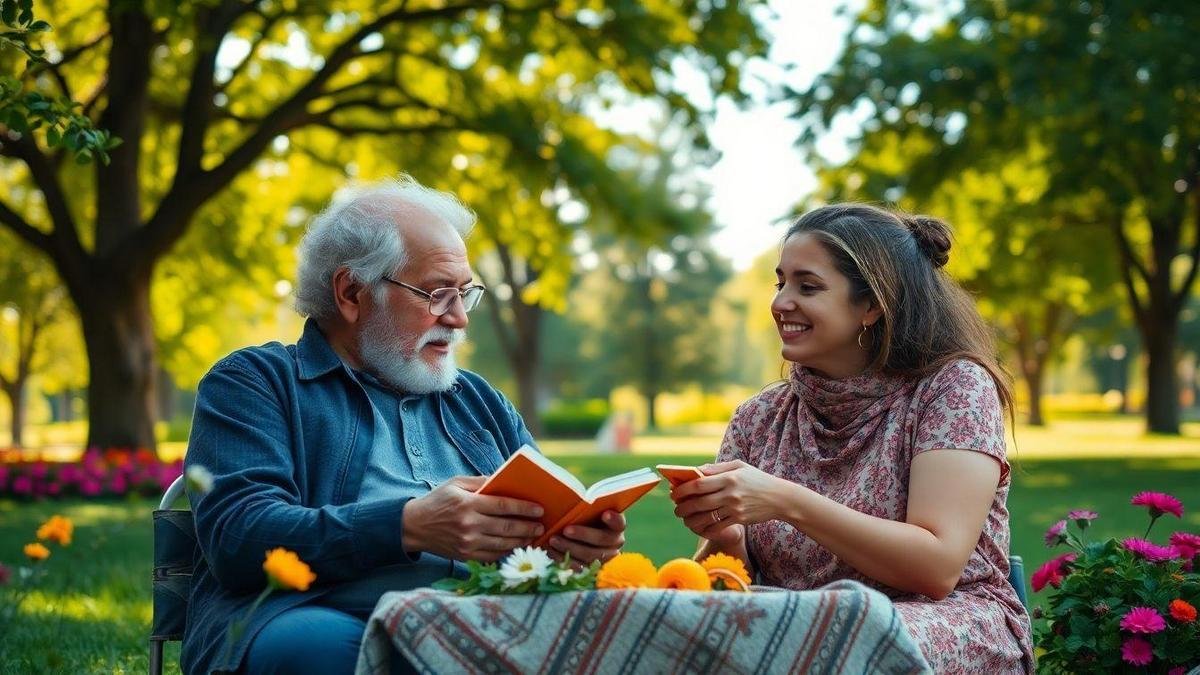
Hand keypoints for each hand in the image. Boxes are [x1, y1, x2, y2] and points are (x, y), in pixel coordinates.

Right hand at [402, 475, 544, 561]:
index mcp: (468, 504)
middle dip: (528, 526)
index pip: (503, 506)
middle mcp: (469, 525)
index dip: (524, 508)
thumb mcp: (456, 484)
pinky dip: (507, 552)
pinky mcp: (465, 556)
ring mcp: (467, 543)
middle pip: (507, 527)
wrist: (413, 526)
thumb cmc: (437, 501)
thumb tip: (505, 481)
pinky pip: (492, 556)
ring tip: (534, 536)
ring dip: (522, 541)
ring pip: (503, 544)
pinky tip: (516, 546)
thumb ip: (480, 482)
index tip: (539, 509)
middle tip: (541, 525)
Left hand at [547, 510, 624, 565]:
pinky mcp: (591, 568)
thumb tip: (578, 504)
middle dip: (583, 534)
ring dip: (569, 548)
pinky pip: (578, 567)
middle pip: (601, 540)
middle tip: (566, 530)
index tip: (605, 514)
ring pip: (589, 556)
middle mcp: (615, 543)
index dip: (613, 519)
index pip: (619, 522)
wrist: (581, 532)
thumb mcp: (588, 511)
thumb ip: (587, 509)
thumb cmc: (584, 516)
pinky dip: (563, 559)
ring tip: (553, 540)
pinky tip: (550, 551)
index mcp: (617, 526)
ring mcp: (604, 557)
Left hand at [670, 460, 785, 538]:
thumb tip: (696, 470)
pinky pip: (717, 527)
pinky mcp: (739, 520)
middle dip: (683, 507)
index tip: (674, 493)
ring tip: (685, 520)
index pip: (699, 483)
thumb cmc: (757, 479)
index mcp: (728, 477)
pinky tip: (699, 528)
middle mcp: (730, 493)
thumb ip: (717, 468)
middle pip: (699, 502)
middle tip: (676, 509)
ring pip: (706, 517)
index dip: (683, 489)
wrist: (780, 498)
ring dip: (691, 520)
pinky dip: (705, 529)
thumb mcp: (739, 466)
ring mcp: (735, 508)